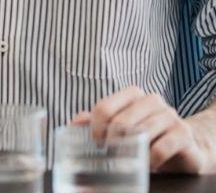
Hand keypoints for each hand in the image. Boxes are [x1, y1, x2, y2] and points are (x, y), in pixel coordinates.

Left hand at [73, 87, 211, 173]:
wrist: (183, 149)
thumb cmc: (147, 136)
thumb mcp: (120, 128)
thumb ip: (97, 122)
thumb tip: (76, 121)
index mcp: (133, 94)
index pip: (105, 107)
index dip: (96, 128)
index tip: (96, 143)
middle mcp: (152, 101)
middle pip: (121, 121)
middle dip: (112, 142)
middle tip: (111, 156)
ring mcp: (170, 115)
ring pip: (141, 132)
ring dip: (131, 152)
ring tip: (127, 162)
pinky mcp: (184, 133)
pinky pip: (162, 147)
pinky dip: (150, 159)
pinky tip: (147, 165)